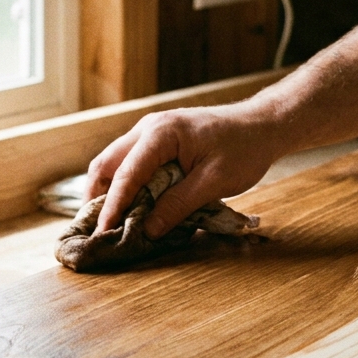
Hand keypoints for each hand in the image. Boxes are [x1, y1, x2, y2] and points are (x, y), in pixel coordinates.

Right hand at [87, 105, 282, 237]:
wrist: (263, 125)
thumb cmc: (244, 149)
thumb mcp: (213, 182)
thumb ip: (178, 205)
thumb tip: (147, 229)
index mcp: (160, 134)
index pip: (126, 174)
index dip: (112, 206)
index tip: (102, 232)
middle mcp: (148, 128)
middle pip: (107, 163)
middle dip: (97, 196)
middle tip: (94, 229)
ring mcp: (151, 132)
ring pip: (115, 162)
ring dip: (108, 191)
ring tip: (106, 221)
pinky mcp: (158, 141)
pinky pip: (131, 162)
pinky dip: (124, 184)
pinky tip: (129, 205)